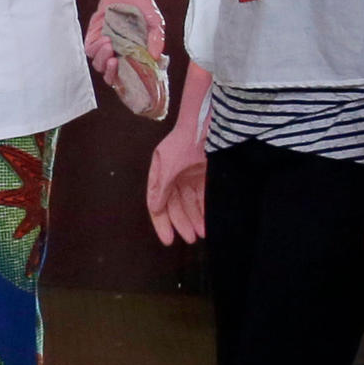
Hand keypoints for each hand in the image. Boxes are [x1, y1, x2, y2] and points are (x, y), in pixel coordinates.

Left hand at [83, 0, 170, 119]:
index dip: (126, 81)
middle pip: (110, 76)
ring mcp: (105, 46)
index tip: (129, 76)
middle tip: (114, 61)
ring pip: (98, 64)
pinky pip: (89, 50)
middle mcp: (119, 53)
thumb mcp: (155, 21)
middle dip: (110, 73)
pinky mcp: (93, 36)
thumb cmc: (141, 5)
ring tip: (110, 44)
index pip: (128, 77)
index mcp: (133, 54)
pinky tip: (104, 39)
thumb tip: (156, 55)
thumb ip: (157, 37)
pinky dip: (95, 48)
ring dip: (102, 58)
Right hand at [145, 69, 212, 245]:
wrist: (205, 124)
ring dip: (195, 219)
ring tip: (201, 234)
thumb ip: (160, 189)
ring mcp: (189, 177)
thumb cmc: (183, 143)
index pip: (158, 205)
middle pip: (176, 207)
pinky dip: (204, 209)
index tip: (169, 240)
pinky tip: (208, 221)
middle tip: (190, 239)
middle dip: (182, 223)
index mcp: (160, 176)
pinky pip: (203, 197)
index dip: (162, 223)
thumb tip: (155, 209)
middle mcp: (173, 178)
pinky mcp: (205, 175)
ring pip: (191, 204)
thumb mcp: (167, 166)